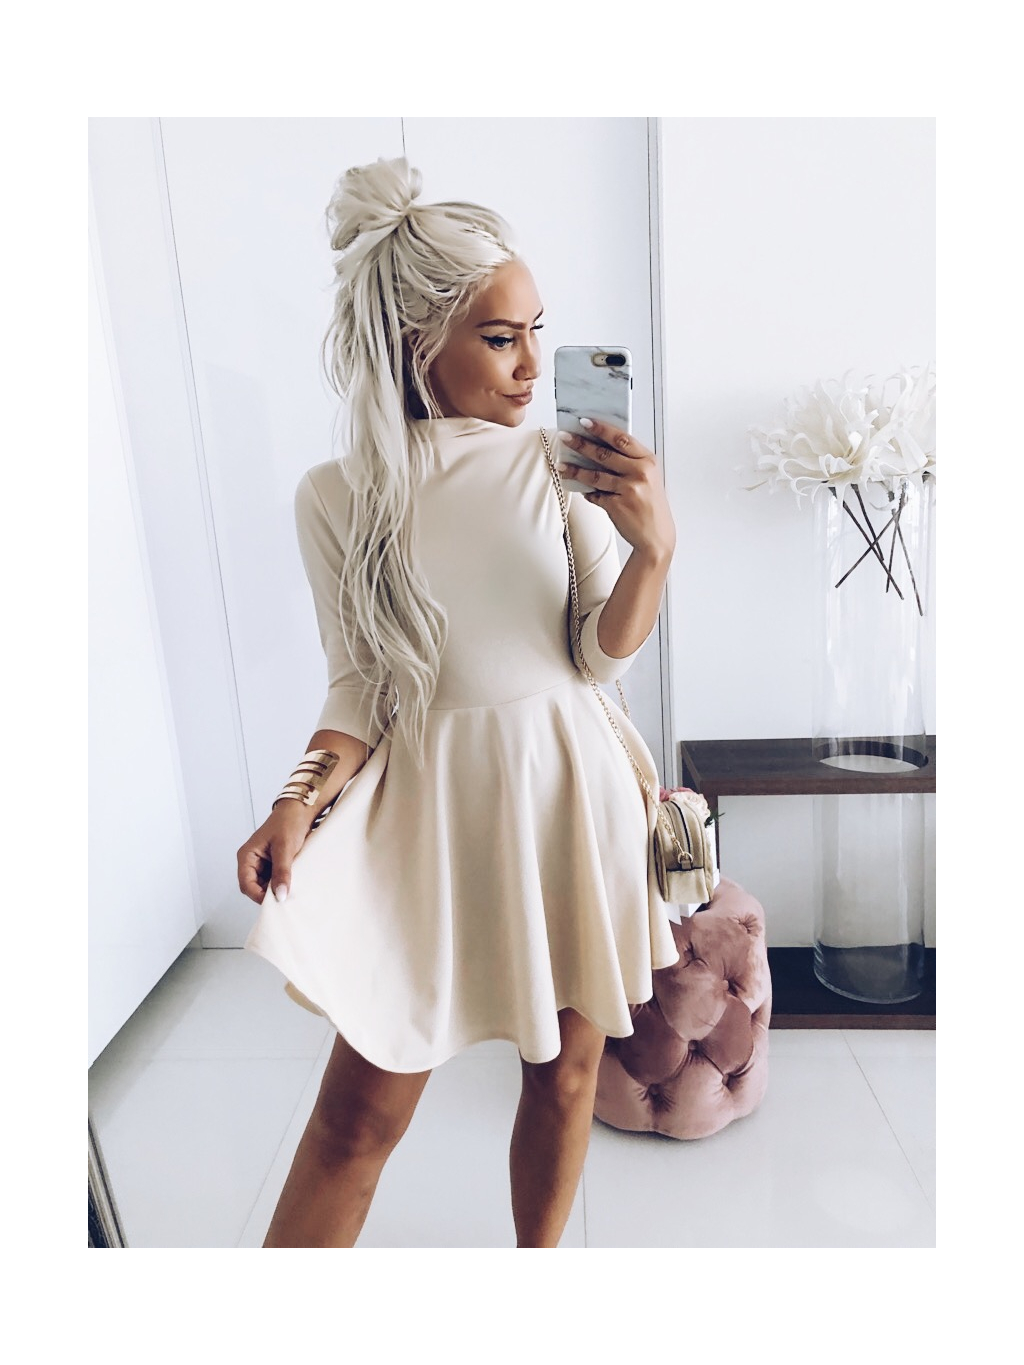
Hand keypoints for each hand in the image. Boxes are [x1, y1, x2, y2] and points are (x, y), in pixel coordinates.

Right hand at [236, 802, 313, 904]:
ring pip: (265, 885)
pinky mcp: (273, 864)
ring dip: (275, 889)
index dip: (258, 896)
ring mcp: (262, 864)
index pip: (246, 884)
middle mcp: (252, 861)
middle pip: (254, 887)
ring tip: (289, 891)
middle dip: (268, 894)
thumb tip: (280, 895)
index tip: (275, 902)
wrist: (301, 810)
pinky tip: (291, 885)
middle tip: (284, 899)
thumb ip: (281, 872)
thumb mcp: (285, 848)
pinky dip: (281, 883)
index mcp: (247, 856)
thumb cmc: (289, 822)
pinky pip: (274, 880)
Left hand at [556, 418, 675, 559]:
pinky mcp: (617, 505)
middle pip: (604, 454)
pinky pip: (595, 495)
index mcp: (648, 461)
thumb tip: (599, 449)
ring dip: (575, 470)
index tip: (584, 422)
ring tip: (561, 464)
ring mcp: (628, 489)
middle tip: (565, 437)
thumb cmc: (651, 507)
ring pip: (595, 475)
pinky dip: (586, 492)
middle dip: (581, 444)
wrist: (657, 537)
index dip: (601, 428)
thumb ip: (629, 463)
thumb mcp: (648, 479)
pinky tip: (578, 488)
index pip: (621, 439)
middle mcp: (640, 473)